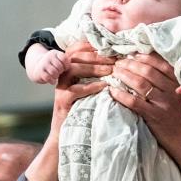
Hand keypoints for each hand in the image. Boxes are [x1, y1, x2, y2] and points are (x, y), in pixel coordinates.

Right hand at [26, 45, 108, 180]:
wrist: (70, 136)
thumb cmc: (86, 111)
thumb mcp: (91, 89)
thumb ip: (99, 74)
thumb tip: (119, 60)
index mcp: (69, 70)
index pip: (77, 49)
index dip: (93, 45)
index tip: (112, 45)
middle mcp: (62, 76)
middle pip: (75, 56)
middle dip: (96, 55)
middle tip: (115, 57)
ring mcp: (60, 89)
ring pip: (73, 69)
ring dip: (94, 68)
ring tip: (111, 70)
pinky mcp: (61, 102)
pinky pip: (74, 90)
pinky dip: (90, 87)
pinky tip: (104, 87)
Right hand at [30, 49, 68, 84]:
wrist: (37, 66)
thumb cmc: (52, 65)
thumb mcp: (59, 59)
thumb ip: (67, 61)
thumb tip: (76, 68)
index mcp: (55, 53)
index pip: (64, 58)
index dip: (66, 65)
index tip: (65, 68)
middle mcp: (48, 57)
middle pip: (59, 67)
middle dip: (61, 72)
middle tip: (59, 72)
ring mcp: (43, 64)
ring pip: (54, 72)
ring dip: (56, 76)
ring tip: (55, 76)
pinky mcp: (39, 72)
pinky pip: (48, 78)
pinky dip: (52, 81)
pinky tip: (52, 80)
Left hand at [110, 53, 180, 163]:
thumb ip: (176, 86)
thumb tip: (158, 75)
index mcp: (179, 85)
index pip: (161, 65)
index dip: (145, 57)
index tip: (133, 54)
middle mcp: (171, 92)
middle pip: (147, 71)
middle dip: (131, 64)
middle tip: (119, 62)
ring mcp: (163, 105)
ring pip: (140, 84)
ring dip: (124, 75)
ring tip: (114, 72)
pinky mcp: (155, 118)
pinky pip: (134, 103)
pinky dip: (122, 95)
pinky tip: (112, 91)